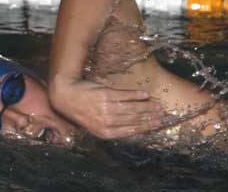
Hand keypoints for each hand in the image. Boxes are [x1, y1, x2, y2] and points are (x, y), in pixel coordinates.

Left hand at [49, 76, 163, 139]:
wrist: (66, 95)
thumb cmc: (81, 110)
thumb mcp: (94, 125)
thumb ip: (111, 127)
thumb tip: (131, 128)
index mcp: (105, 133)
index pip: (130, 130)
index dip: (145, 127)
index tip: (156, 124)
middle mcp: (107, 122)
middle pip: (134, 119)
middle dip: (149, 117)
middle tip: (161, 114)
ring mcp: (107, 108)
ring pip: (132, 108)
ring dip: (146, 106)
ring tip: (157, 104)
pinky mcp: (106, 95)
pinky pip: (126, 95)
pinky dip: (136, 95)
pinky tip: (145, 94)